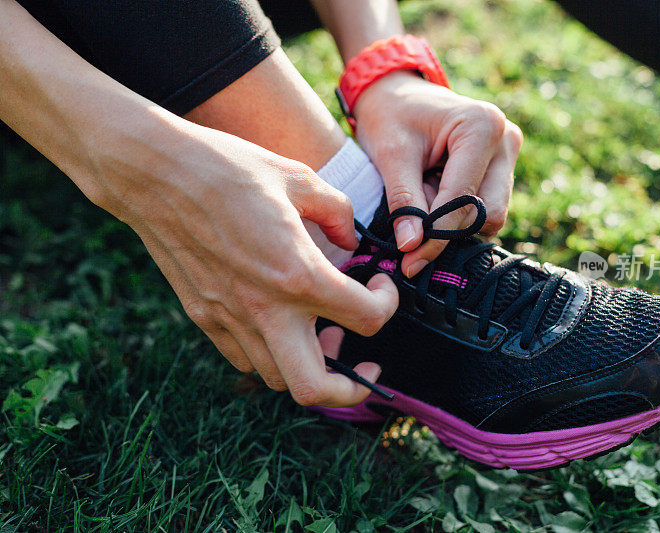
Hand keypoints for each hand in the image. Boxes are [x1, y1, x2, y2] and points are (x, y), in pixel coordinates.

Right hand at [99, 125, 397, 406]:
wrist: (153, 175)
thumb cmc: (227, 169)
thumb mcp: (299, 178)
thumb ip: (338, 211)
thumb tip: (351, 240)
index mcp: (298, 273)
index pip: (367, 319)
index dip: (387, 304)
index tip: (380, 285)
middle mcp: (264, 309)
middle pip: (315, 389)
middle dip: (351, 389)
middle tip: (364, 366)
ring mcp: (229, 319)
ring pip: (278, 378)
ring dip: (309, 366)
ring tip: (321, 332)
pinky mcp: (203, 317)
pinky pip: (245, 358)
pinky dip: (271, 353)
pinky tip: (280, 320)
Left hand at [353, 71, 522, 277]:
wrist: (396, 93)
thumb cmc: (390, 116)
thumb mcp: (390, 155)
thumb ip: (403, 201)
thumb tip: (412, 246)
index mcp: (482, 126)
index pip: (465, 199)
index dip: (437, 234)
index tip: (409, 261)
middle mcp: (506, 138)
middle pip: (488, 212)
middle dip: (448, 227)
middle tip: (411, 222)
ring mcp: (509, 153)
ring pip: (490, 215)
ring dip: (453, 220)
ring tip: (421, 194)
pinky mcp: (503, 167)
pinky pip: (486, 207)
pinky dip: (458, 212)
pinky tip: (434, 192)